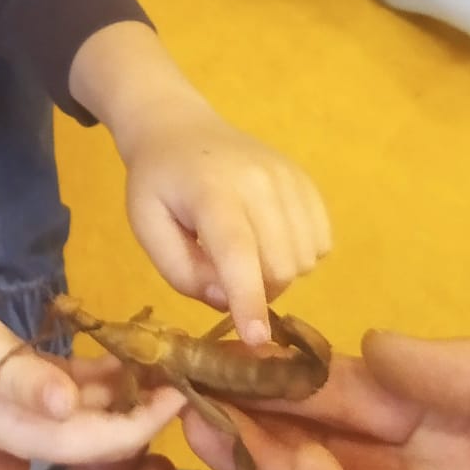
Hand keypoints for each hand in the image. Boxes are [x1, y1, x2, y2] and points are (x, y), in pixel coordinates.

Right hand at [0, 288, 184, 465]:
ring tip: (172, 359)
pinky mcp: (36, 387)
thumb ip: (25, 381)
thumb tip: (69, 404)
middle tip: (190, 375)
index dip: (146, 423)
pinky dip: (109, 375)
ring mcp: (38, 412)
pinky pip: (83, 389)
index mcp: (29, 437)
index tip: (183, 394)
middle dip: (149, 410)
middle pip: (107, 433)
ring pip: (99, 411)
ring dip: (134, 391)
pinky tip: (135, 352)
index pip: (101, 443)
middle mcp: (39, 433)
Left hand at [119, 100, 331, 343]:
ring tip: (247, 254)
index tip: (256, 341)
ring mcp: (288, 177)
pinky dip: (301, 254)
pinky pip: (322, 240)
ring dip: (279, 274)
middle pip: (280, 266)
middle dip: (257, 290)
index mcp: (211, 191)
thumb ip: (180, 270)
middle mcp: (259, 180)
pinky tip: (271, 240)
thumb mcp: (146, 226)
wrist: (180, 129)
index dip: (248, 301)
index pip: (238, 253)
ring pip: (305, 258)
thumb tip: (225, 300)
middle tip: (226, 277)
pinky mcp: (305, 180)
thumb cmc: (158, 183)